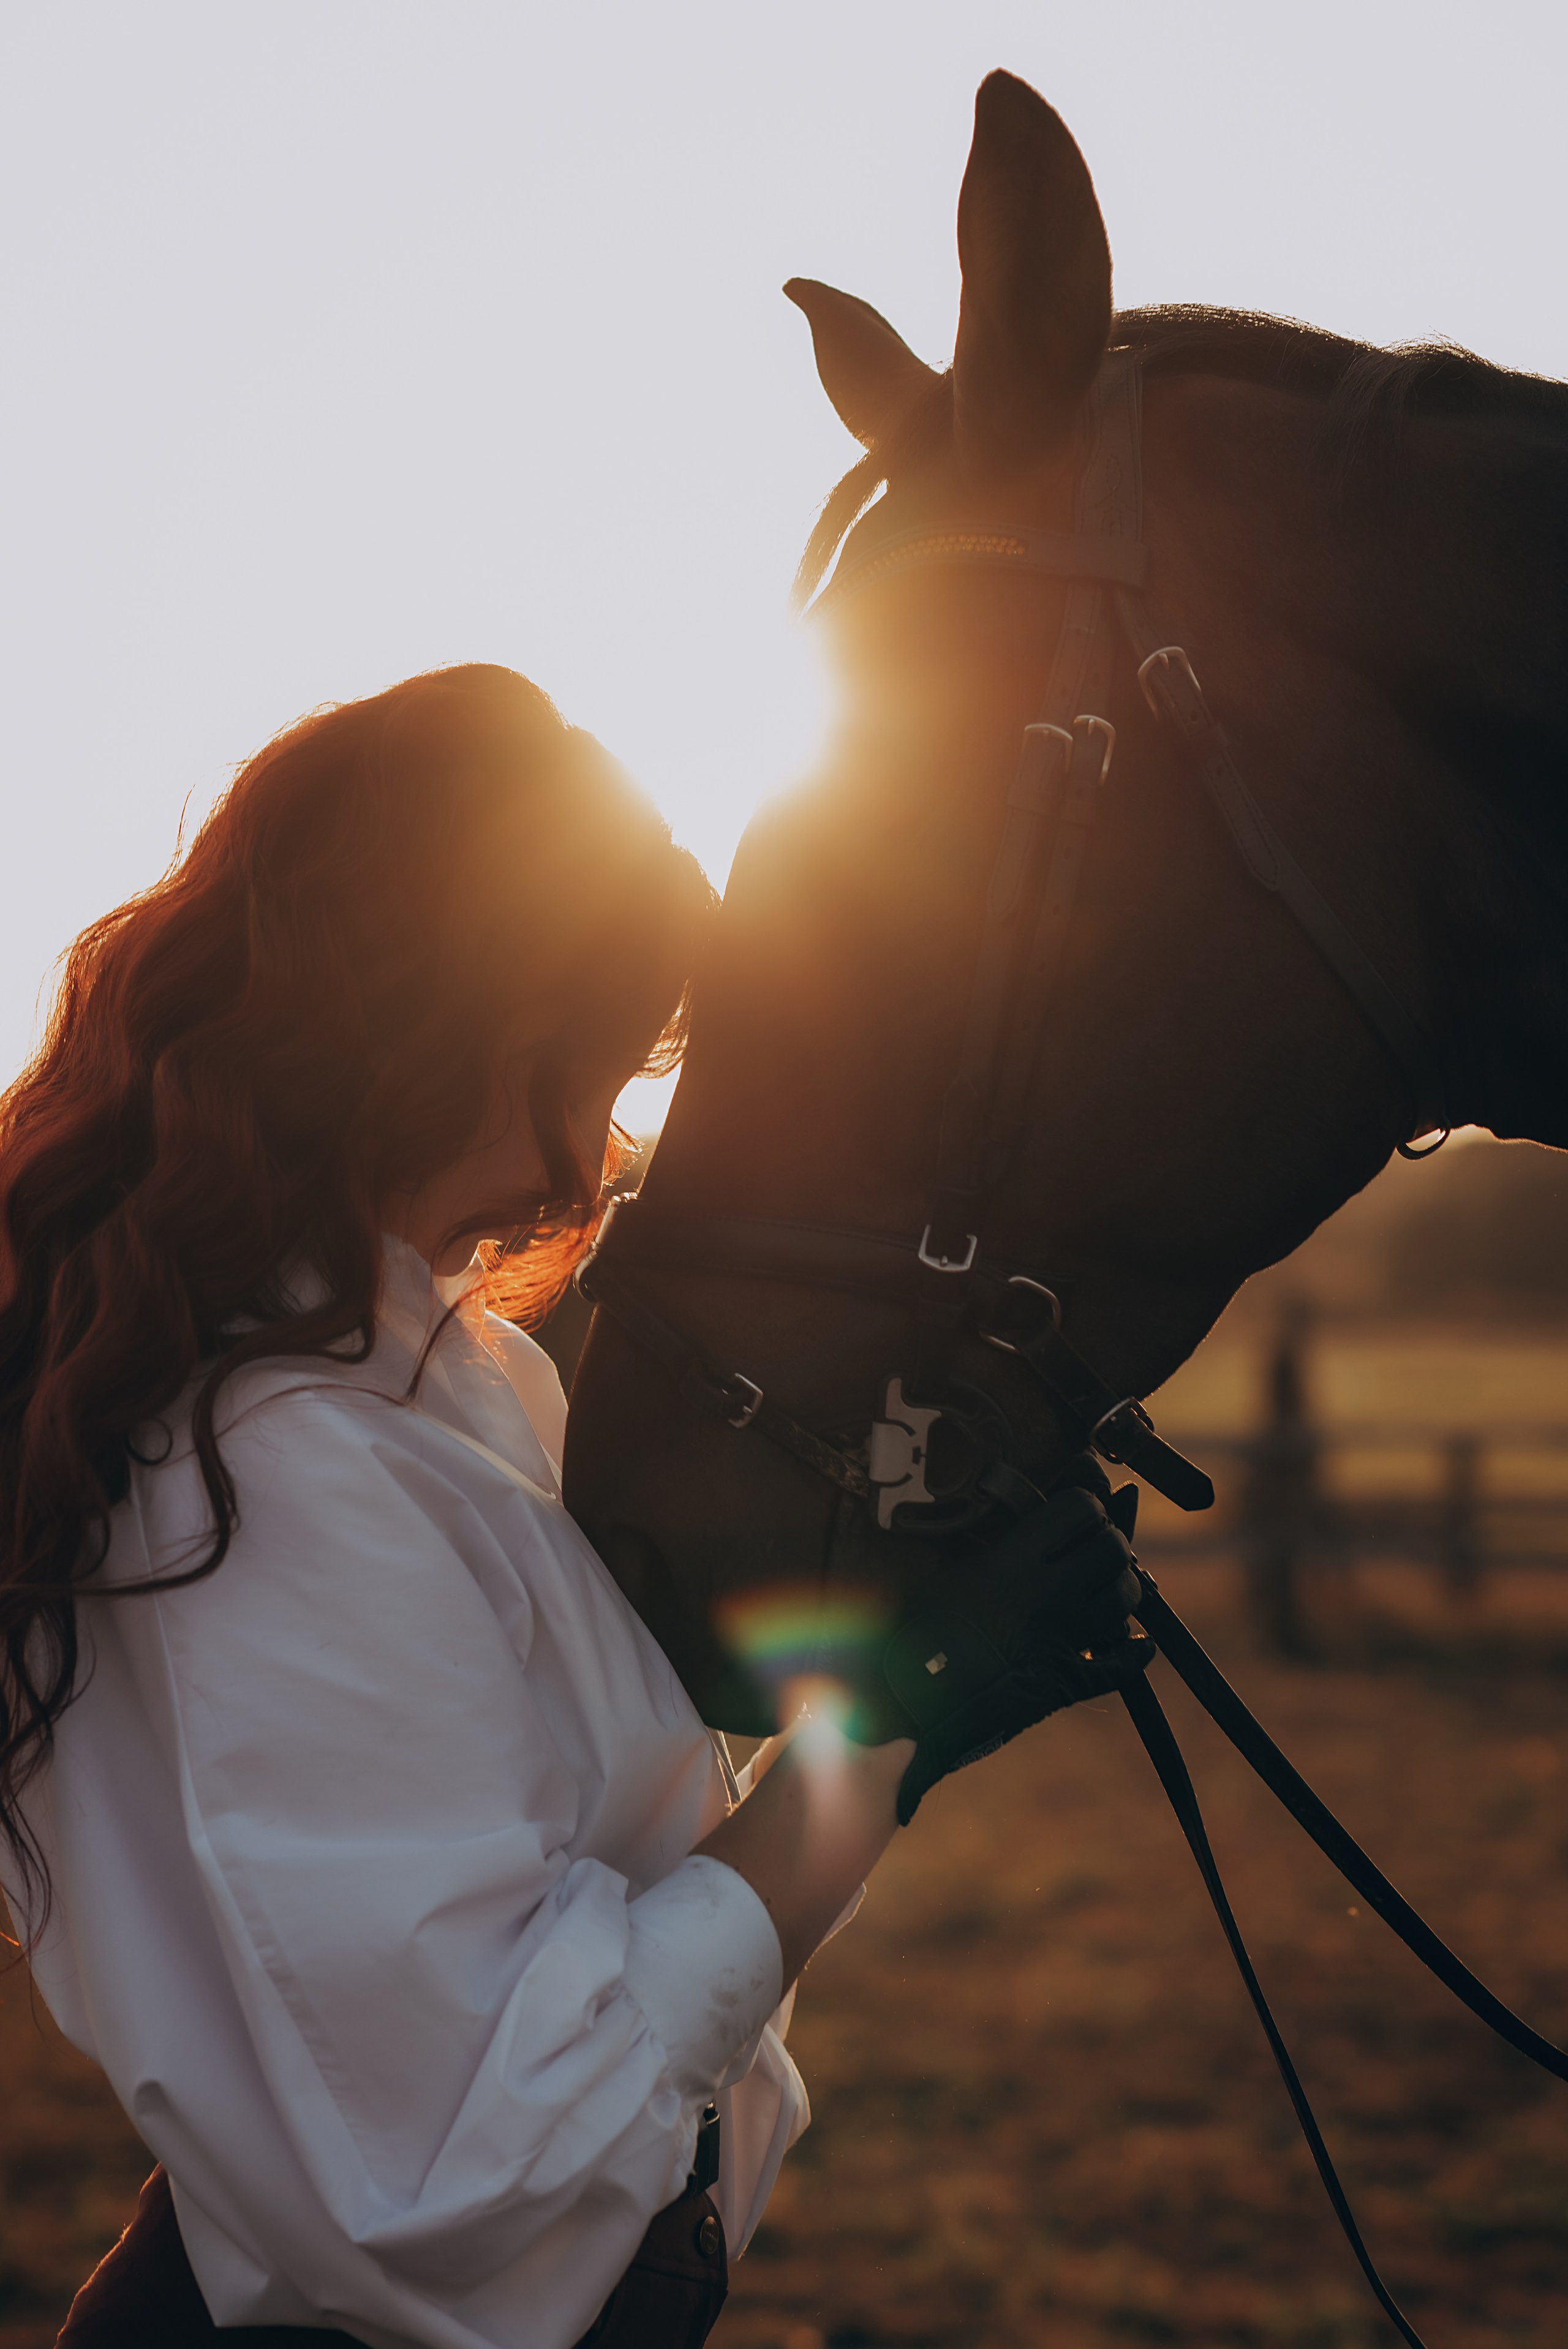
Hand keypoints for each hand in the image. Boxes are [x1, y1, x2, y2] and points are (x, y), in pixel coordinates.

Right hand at [851, 1484, 1152, 1821]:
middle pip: (1112, 1549)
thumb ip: (976, 1543)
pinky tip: (1137, 1645)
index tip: (1076, 1509)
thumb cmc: (904, 1639)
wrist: (902, 1713)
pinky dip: (1133, 1654)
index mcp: (1009, 1563)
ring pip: (1124, 1600)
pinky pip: (1119, 1667)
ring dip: (1122, 1588)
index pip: (1079, 1509)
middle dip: (1109, 1540)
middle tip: (1093, 1544)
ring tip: (1105, 1585)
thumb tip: (997, 1512)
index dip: (1084, 1503)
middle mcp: (1043, 1598)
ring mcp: (1058, 1643)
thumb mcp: (937, 1575)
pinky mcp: (1062, 1685)